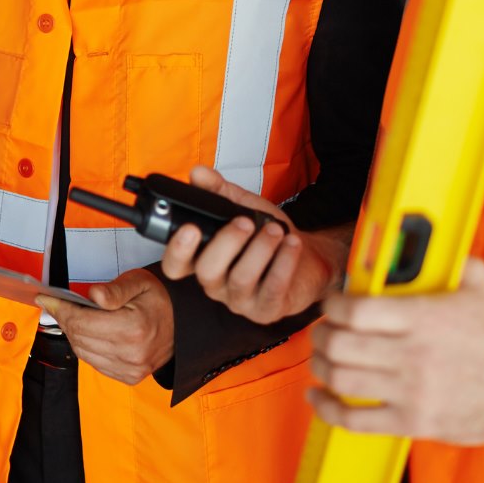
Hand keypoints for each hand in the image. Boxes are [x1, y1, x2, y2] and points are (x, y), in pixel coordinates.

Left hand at [38, 268, 173, 384]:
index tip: (46, 298)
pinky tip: (86, 332)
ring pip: (83, 353)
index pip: (82, 322)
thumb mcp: (139, 282)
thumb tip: (92, 296)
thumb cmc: (158, 299)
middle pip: (79, 338)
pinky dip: (85, 347)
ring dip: (72, 333)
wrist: (182, 325)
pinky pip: (94, 363)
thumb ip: (115, 289)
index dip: (60, 309)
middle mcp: (131, 354)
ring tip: (70, 315)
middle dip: (64, 319)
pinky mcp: (129, 377)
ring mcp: (130, 370)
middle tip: (56, 304)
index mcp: (134, 328)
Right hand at [160, 166, 347, 323]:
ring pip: (241, 280)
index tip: (190, 228)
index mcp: (203, 260)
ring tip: (275, 229)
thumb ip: (218, 191)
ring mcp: (241, 300)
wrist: (307, 257)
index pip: (175, 265)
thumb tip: (197, 173)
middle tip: (245, 221)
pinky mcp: (268, 310)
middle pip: (207, 271)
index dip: (176, 251)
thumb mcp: (242, 207)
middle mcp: (217, 284)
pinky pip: (272, 290)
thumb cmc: (268, 233)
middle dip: (226, 243)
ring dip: (259, 250)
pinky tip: (291, 243)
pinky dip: (283, 263)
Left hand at [309, 257, 483, 442]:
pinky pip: (358, 420)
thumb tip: (418, 239)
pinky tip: (319, 397)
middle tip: (323, 329)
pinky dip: (329, 409)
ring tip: (321, 358)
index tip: (332, 303)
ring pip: (342, 380)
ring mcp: (413, 392)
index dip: (332, 305)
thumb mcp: (478, 281)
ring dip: (320, 366)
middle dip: (321, 334)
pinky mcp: (416, 422)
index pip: (354, 310)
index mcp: (422, 317)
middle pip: (339, 345)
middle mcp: (413, 355)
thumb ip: (443, 258)